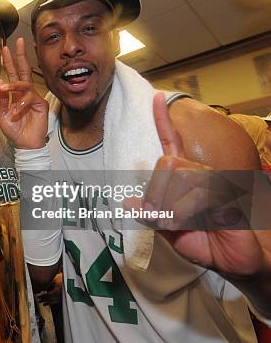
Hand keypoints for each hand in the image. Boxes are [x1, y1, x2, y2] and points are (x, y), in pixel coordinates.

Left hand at [0, 38, 47, 148]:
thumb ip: (2, 99)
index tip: (4, 48)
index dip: (9, 61)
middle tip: (17, 41)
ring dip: (13, 85)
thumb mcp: (2, 115)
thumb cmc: (14, 130)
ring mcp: (33, 97)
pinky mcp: (40, 104)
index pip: (12, 74)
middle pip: (23, 69)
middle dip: (20, 55)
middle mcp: (24, 92)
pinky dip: (21, 103)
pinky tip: (16, 111)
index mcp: (14, 93)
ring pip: (24, 84)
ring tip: (4, 90)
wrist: (24, 144)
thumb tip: (0, 82)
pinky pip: (29, 97)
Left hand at [126, 93, 263, 277]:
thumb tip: (127, 202)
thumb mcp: (169, 231)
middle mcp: (199, 173)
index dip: (162, 121)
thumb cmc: (204, 243)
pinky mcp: (227, 191)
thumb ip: (150, 215)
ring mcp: (214, 180)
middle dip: (157, 197)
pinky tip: (195, 223)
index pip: (171, 143)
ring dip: (171, 208)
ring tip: (183, 223)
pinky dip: (184, 214)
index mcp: (183, 177)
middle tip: (166, 219)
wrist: (233, 262)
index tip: (155, 98)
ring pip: (178, 178)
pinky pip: (195, 194)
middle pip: (165, 165)